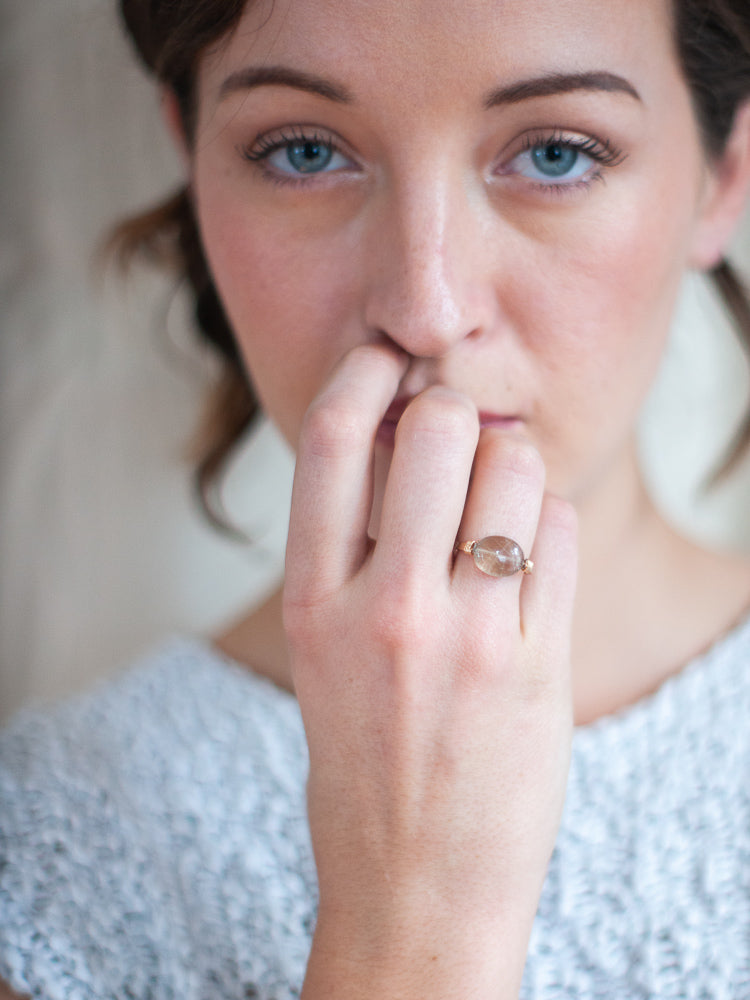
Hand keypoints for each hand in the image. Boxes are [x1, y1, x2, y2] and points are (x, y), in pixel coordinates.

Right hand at [284, 344, 577, 998]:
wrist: (416, 886)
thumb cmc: (365, 763)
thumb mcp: (325, 653)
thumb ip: (353, 551)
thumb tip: (406, 439)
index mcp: (311, 600)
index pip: (328, 440)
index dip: (363, 373)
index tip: (390, 356)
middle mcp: (382, 607)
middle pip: (432, 430)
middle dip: (455, 409)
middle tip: (460, 430)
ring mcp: (464, 637)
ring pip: (512, 468)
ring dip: (514, 460)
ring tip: (503, 496)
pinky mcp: (536, 665)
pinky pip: (558, 536)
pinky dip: (549, 522)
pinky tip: (533, 553)